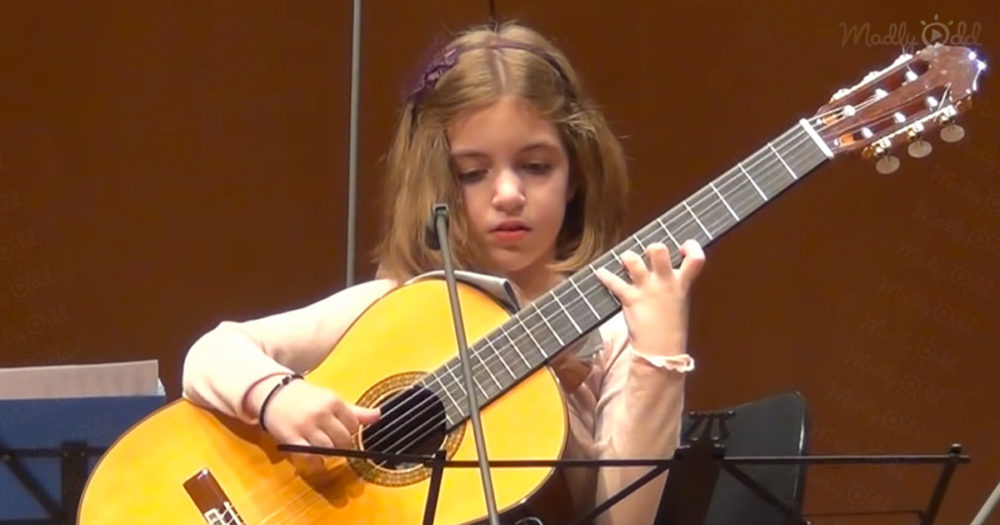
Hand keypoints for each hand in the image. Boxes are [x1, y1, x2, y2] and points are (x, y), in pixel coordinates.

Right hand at [247, 377, 379, 470]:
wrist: (274, 394)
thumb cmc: (306, 398)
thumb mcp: (331, 399)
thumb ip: (356, 411)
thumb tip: (379, 415)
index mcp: (333, 402)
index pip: (353, 425)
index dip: (350, 431)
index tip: (343, 430)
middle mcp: (320, 414)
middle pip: (343, 439)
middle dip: (342, 444)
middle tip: (334, 441)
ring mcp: (305, 427)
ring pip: (328, 449)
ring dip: (329, 453)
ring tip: (324, 447)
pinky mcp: (291, 439)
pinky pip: (309, 456)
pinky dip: (315, 462)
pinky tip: (316, 459)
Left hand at [595, 240, 704, 355]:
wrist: (662, 352)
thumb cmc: (670, 328)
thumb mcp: (679, 302)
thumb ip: (673, 283)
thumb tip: (661, 267)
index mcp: (682, 284)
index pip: (696, 258)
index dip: (692, 246)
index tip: (684, 245)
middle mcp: (665, 283)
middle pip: (659, 251)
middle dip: (652, 247)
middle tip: (648, 254)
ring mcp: (647, 290)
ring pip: (633, 261)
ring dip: (627, 258)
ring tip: (626, 262)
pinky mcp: (631, 299)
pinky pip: (614, 283)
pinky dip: (605, 276)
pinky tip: (601, 273)